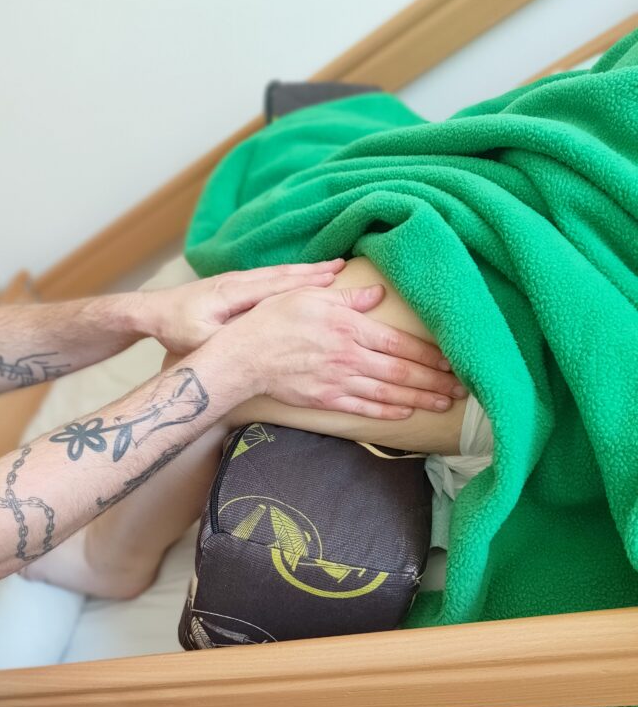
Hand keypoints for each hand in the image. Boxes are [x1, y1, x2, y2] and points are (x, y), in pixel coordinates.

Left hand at [143, 260, 345, 354]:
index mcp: (232, 294)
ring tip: (331, 268)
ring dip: (304, 271)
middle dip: (313, 271)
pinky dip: (289, 276)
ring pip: (277, 274)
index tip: (333, 277)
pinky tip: (302, 277)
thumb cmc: (175, 329)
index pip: (276, 285)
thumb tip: (255, 338)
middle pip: (282, 274)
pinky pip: (268, 278)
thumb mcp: (199, 340)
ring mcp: (235, 281)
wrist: (151, 312)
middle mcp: (236, 282)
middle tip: (342, 267)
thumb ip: (228, 337)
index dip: (305, 281)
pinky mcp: (232, 285)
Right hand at [219, 285, 463, 417]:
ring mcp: (338, 381)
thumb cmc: (274, 320)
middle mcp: (349, 356)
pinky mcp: (326, 400)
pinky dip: (387, 411)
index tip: (452, 361)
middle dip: (434, 381)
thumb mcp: (309, 295)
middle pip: (400, 371)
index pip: (399, 343)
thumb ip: (348, 299)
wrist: (244, 355)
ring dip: (418, 399)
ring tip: (443, 403)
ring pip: (387, 392)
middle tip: (461, 388)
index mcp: (349, 327)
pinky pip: (363, 408)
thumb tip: (377, 293)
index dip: (429, 354)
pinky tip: (406, 413)